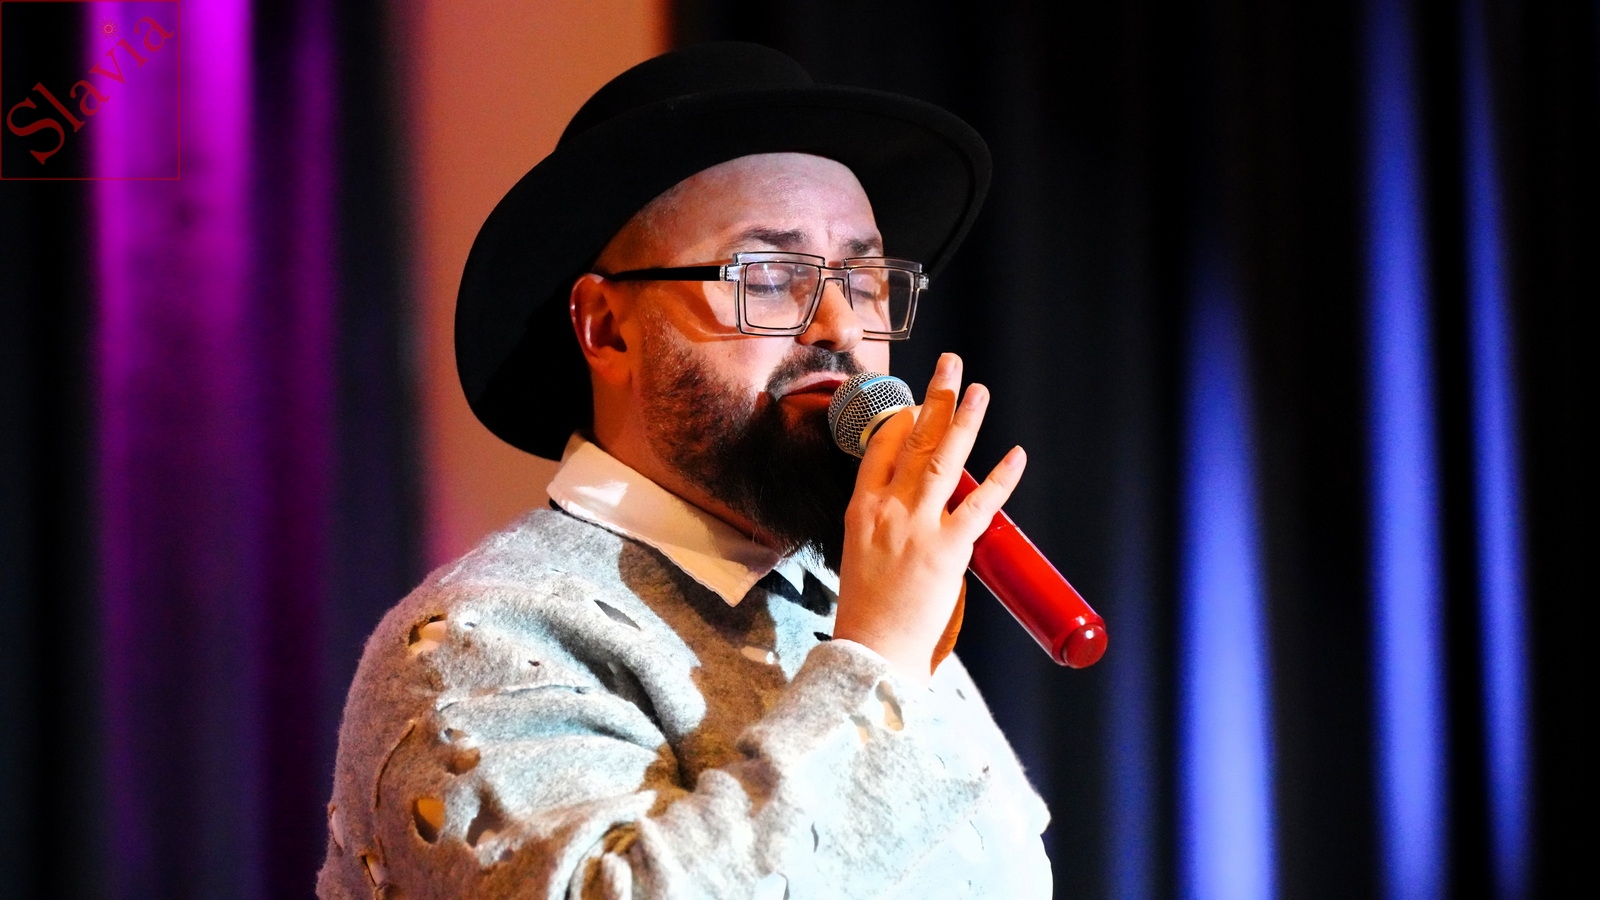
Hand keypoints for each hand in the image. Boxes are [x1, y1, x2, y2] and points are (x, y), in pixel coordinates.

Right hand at [831, 353, 1025, 685]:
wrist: (872, 651)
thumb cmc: (867, 609)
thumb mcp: (858, 552)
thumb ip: (881, 520)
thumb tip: (908, 501)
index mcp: (861, 509)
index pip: (881, 447)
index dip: (903, 419)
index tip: (918, 401)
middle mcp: (887, 509)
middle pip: (914, 440)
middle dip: (935, 399)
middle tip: (951, 363)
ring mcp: (918, 526)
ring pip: (943, 459)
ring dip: (963, 420)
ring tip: (978, 390)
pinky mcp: (948, 550)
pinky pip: (980, 505)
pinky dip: (1002, 478)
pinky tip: (1017, 455)